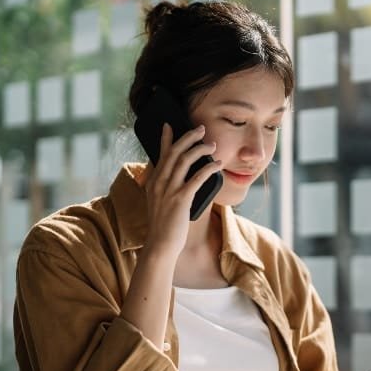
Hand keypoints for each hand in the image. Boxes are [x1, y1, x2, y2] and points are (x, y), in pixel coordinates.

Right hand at [143, 123, 223, 257]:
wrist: (160, 245)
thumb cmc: (164, 226)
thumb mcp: (159, 203)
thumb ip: (165, 189)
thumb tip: (178, 179)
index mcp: (153, 182)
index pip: (160, 155)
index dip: (166, 139)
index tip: (169, 125)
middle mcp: (159, 182)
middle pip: (174, 152)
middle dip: (188, 138)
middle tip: (201, 129)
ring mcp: (169, 190)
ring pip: (184, 161)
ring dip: (200, 149)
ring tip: (212, 145)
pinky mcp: (181, 199)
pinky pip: (197, 178)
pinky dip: (208, 168)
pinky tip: (217, 164)